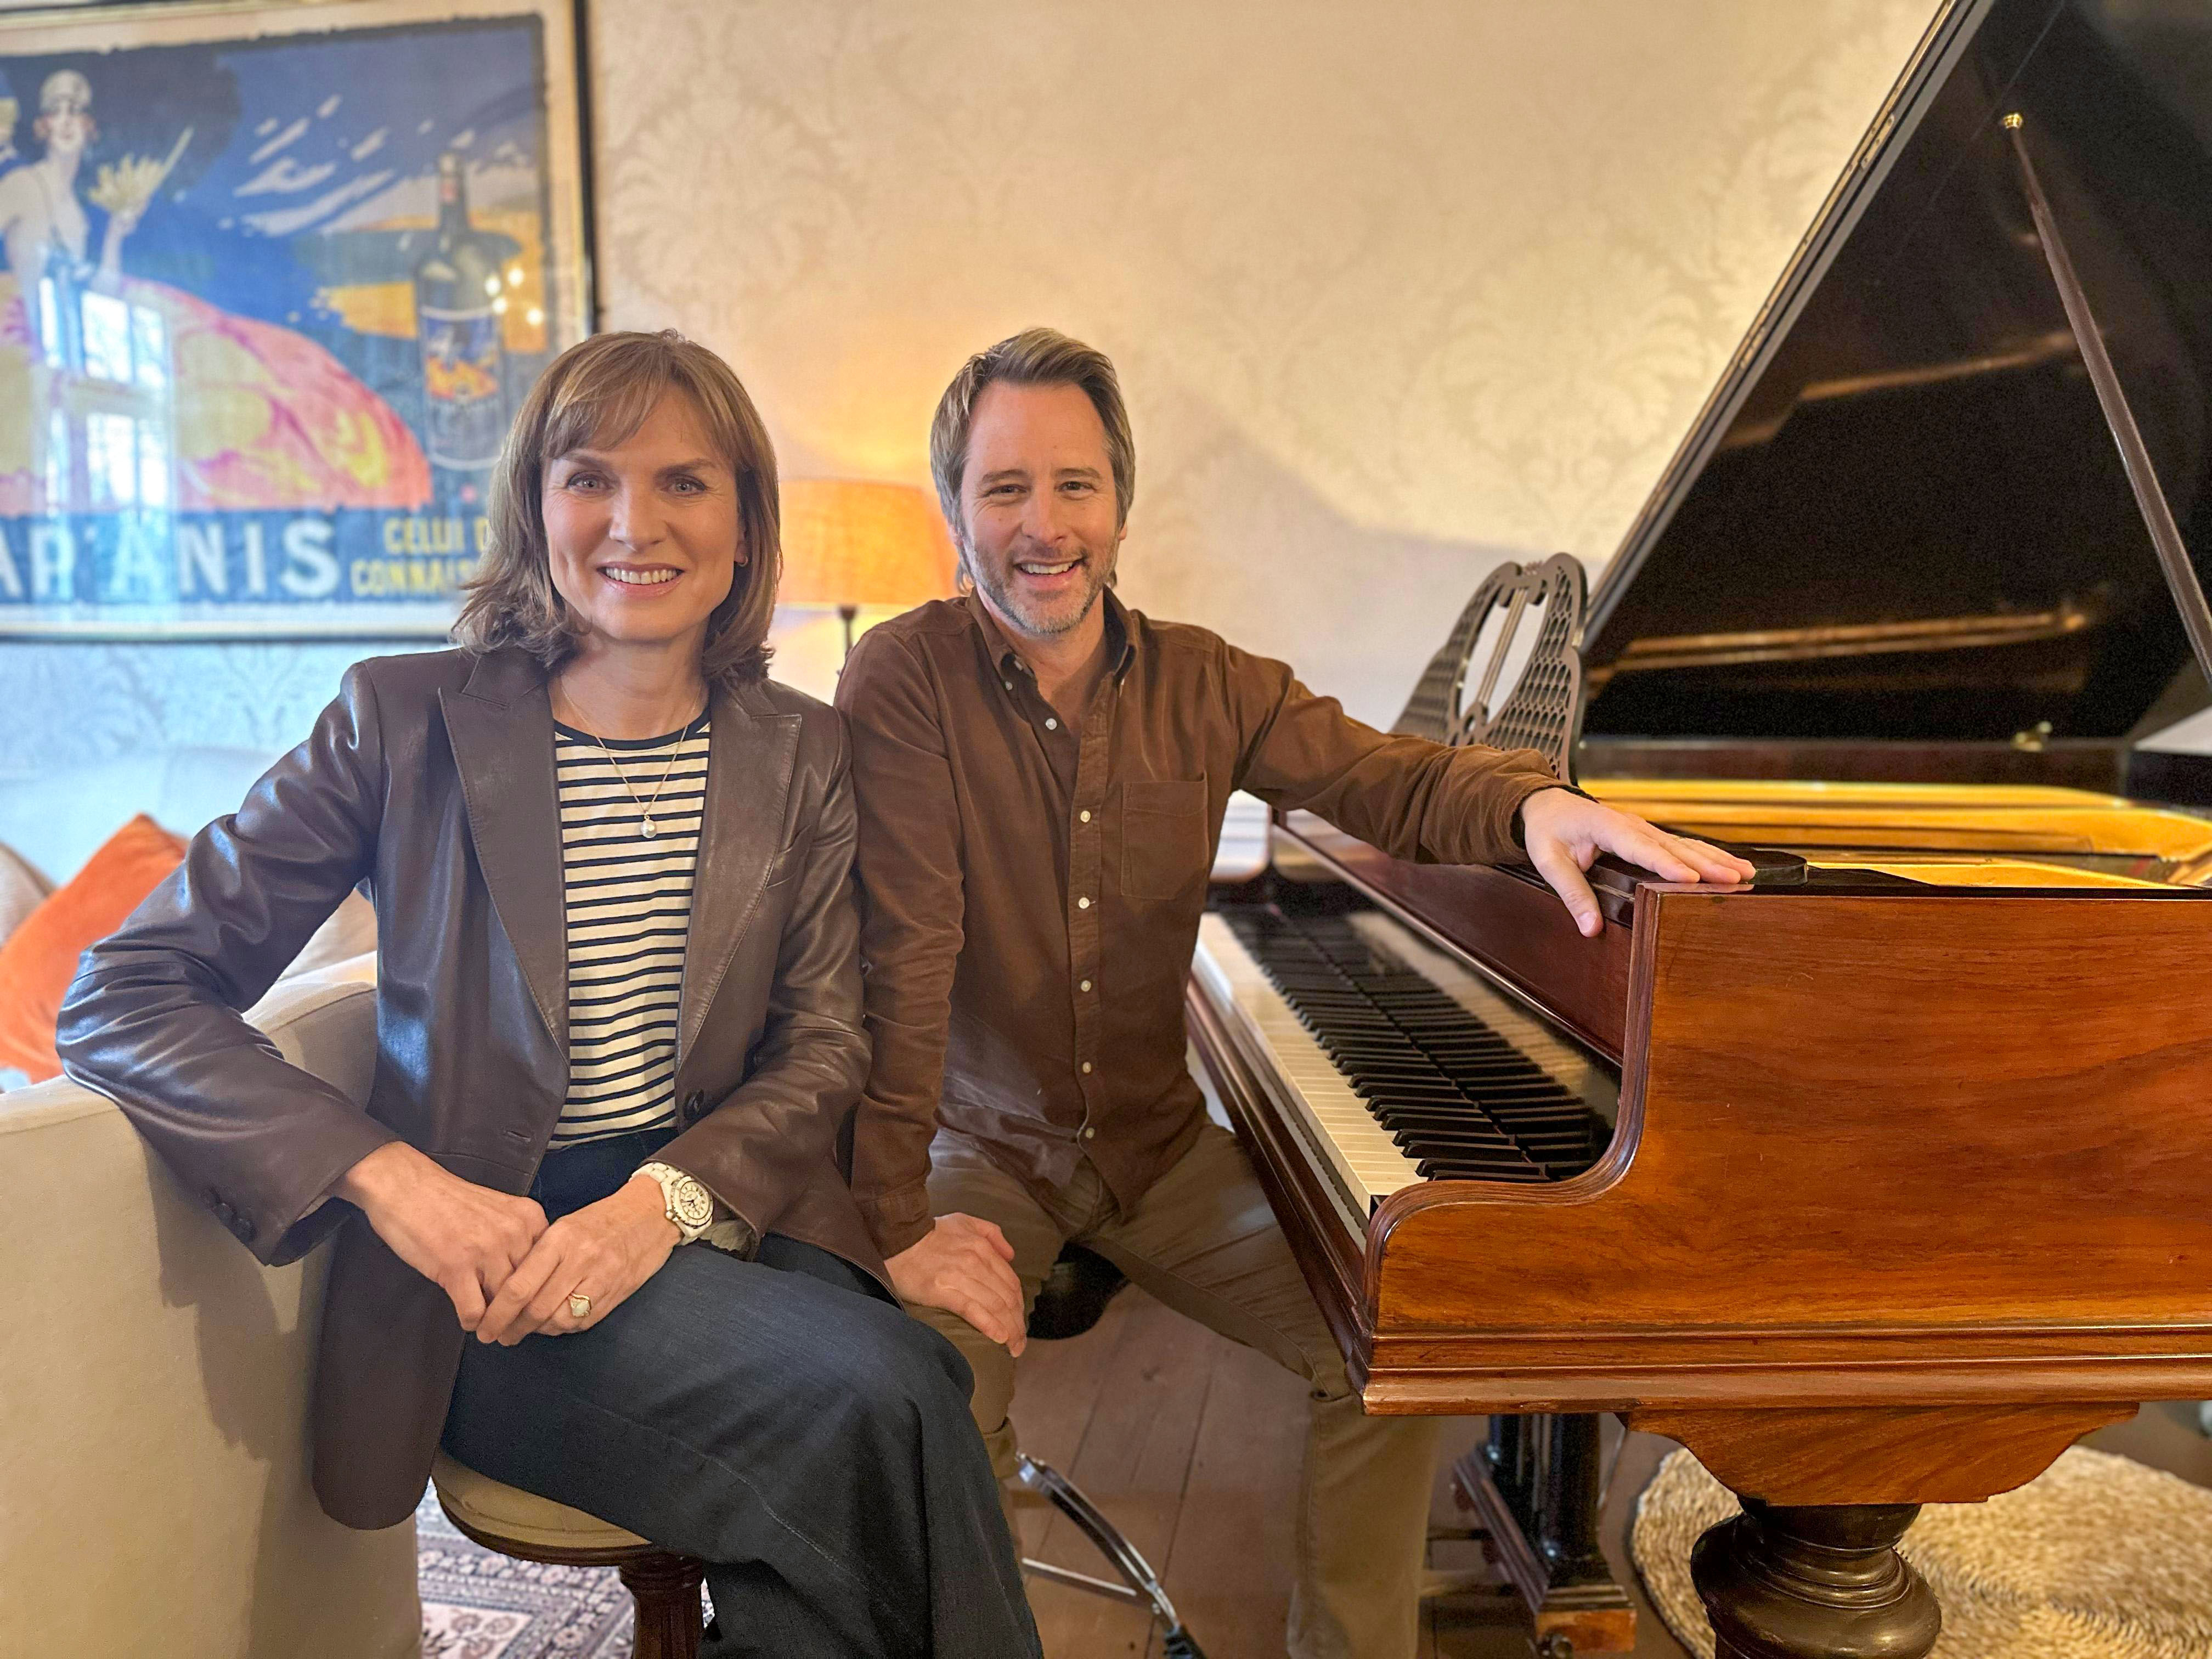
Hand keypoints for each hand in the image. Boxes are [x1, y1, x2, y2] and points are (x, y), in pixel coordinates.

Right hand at [333, 1141, 547, 1333]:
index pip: (547, 1267)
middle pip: (529, 1289)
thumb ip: (518, 1239)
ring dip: (496, 1323)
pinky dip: (471, 1321)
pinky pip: (473, 1310)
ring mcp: (486, 1251)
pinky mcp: (456, 1267)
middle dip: (520, 1315)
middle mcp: (514, 1234)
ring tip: (490, 1330)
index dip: (540, 1292)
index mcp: (529, 1218)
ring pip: (503, 1305)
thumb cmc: (448, 1201)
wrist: (406, 1187)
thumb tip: (529, 1281)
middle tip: (513, 1332)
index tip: (532, 1310)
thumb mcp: (498, 1211)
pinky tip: (467, 1318)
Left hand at [473, 1173, 679, 1344]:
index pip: (520, 1286)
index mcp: (561, 1239)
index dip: (497, 1313)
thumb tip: (507, 1290)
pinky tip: (553, 1322)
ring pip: (558, 1321)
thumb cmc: (603, 1219)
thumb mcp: (565, 1226)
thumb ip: (539, 1255)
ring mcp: (601, 1279)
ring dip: (537, 1331)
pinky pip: (580, 1322)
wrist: (651, 1214)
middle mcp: (581, 1260)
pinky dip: (561, 1327)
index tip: (485, 1326)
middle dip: (512, 1329)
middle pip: (536, 1309)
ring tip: (525, 1329)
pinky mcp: (615, 1294)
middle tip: (499, 1335)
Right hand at [885, 1213, 1025, 1355]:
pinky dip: (989, 1325)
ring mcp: (959, 1277)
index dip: (1020, 1307)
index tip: (1021, 1324)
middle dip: (1018, 1324)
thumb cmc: (930, 1233)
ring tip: (1014, 1348)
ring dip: (1009, 1330)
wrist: (896, 1238)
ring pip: (994, 1306)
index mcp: (983, 1247)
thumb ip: (992, 1234)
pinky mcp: (942, 1290)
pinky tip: (999, 1338)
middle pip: (1007, 1299)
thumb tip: (1011, 1256)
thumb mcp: (965, 1222)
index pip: (1011, 1283)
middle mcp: (975, 1262)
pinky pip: (972, 1310)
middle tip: (1020, 1344)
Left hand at [1518, 787, 1756, 937]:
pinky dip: (1708, 855)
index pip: (1641, 847)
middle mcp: (1633, 825)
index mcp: (1608, 826)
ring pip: (1685, 844)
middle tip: (1736, 879)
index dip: (1666, 864)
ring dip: (1716, 859)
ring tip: (1746, 873)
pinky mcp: (1649, 836)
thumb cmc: (1547, 830)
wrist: (1546, 804)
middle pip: (1674, 847)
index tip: (1691, 879)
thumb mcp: (1549, 861)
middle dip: (1707, 863)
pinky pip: (1682, 845)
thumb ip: (1571, 892)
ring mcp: (1644, 829)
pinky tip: (1730, 866)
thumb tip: (1590, 927)